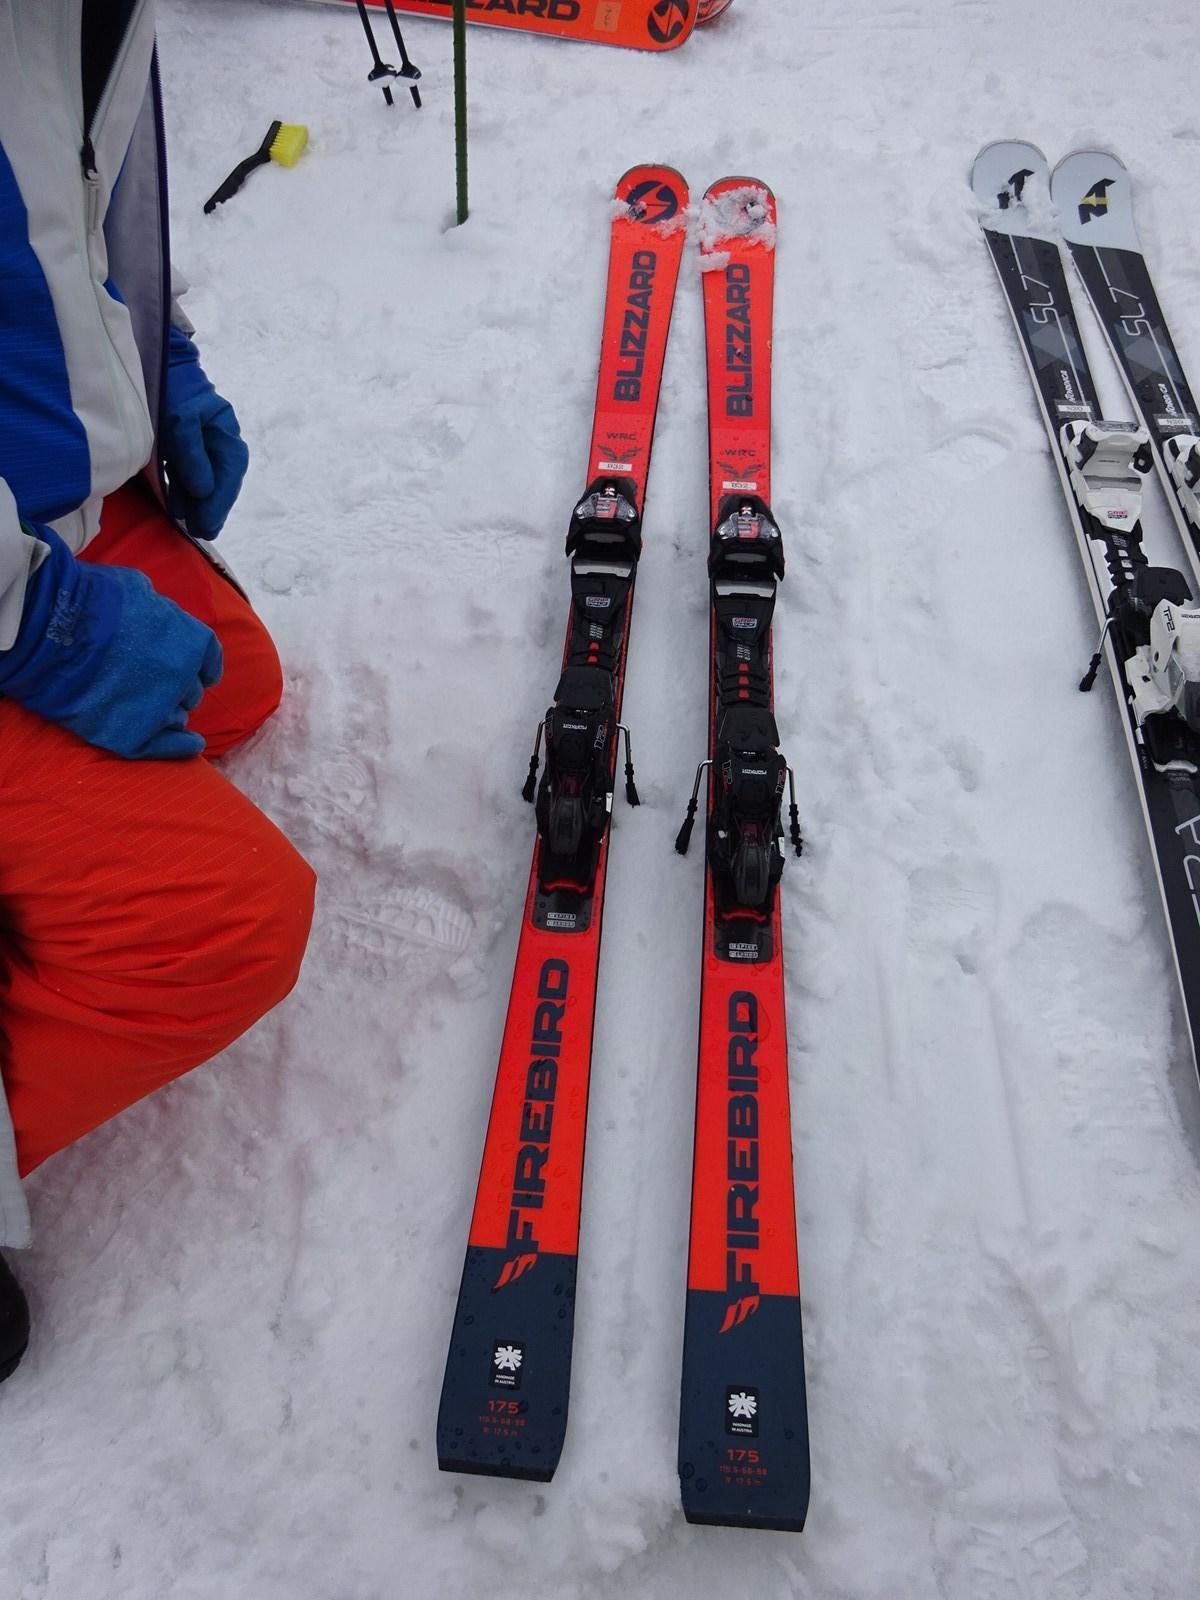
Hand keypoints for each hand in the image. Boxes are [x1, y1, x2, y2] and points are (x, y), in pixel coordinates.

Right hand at [0, 525, 222, 758]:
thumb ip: (162, 613)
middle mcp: (184, 679)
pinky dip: (181, 747)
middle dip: (178, 688)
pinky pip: (167, 748)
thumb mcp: (140, 590)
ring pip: (177, 718)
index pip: (208, 662)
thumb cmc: (91, 601)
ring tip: (142, 705)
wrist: (49, 630)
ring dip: (167, 712)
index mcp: (191, 643)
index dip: (199, 667)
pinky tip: (190, 745)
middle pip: (191, 692)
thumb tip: (163, 621)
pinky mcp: (133, 736)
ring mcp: (159, 710)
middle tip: (151, 683)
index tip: (193, 671)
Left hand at [162, 325, 248, 539]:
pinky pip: (188, 471)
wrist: (150, 358)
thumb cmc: (169, 387)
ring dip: (196, 502)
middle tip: (200, 531)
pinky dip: (184, 489)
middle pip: (219, 480)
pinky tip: (177, 503)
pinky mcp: (181, 440)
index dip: (220, 502)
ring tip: (188, 522)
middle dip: (210, 507)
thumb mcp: (180, 421)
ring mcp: (200, 440)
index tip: (208, 524)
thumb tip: (203, 490)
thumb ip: (191, 455)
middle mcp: (216, 438)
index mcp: (224, 432)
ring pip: (204, 478)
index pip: (228, 474)